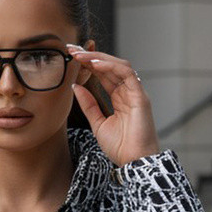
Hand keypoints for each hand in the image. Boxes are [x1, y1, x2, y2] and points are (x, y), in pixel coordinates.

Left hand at [67, 46, 160, 166]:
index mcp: (119, 98)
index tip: (71, 57)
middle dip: (90, 56)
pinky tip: (95, 64)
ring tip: (81, 55)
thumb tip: (75, 86)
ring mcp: (135, 92)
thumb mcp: (97, 123)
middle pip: (109, 66)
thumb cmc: (120, 147)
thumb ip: (88, 105)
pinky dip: (110, 66)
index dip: (87, 64)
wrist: (134, 162)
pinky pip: (126, 73)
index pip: (102, 74)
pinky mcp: (140, 96)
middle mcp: (128, 91)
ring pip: (118, 65)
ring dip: (98, 58)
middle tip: (72, 49)